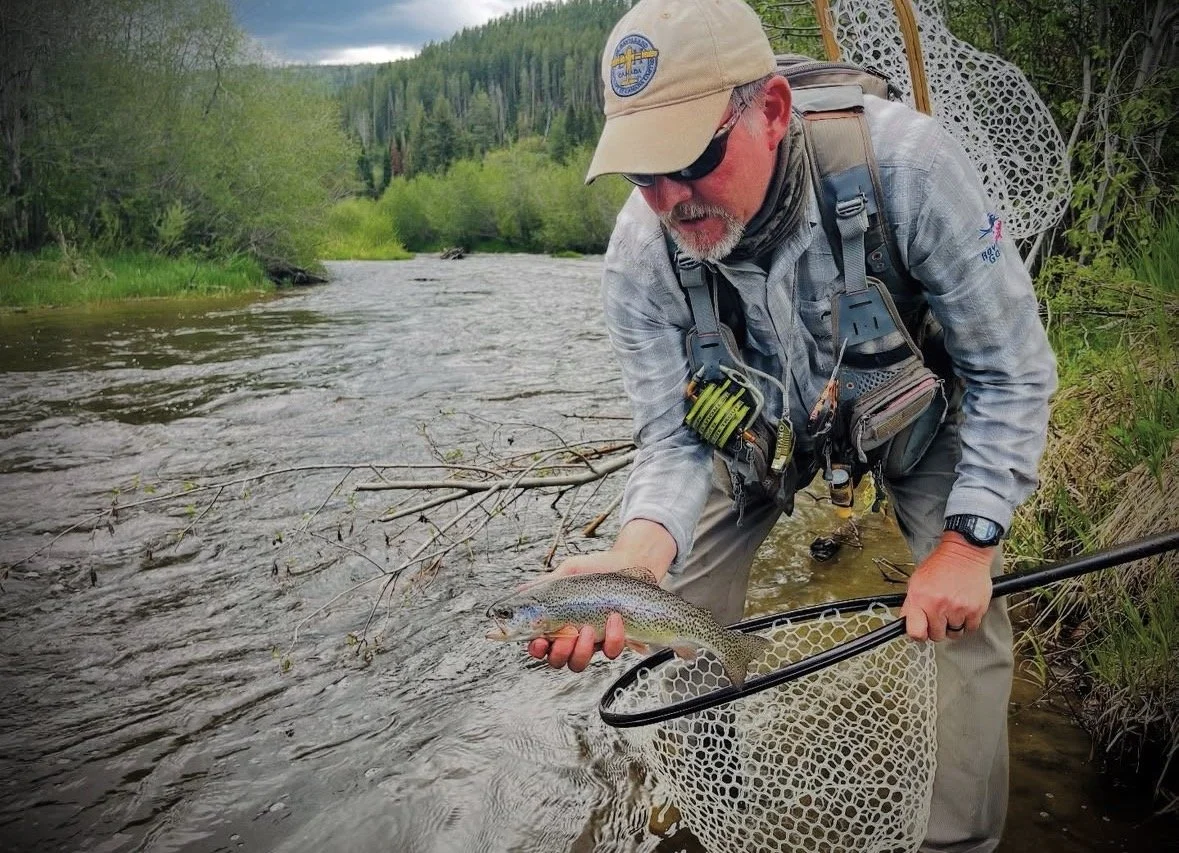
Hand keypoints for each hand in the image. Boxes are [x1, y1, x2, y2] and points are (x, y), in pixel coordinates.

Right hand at [527, 520, 674, 672]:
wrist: (629, 563)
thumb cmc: (596, 568)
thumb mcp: (568, 572)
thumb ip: (544, 585)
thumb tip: (518, 592)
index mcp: (556, 622)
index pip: (538, 645)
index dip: (535, 649)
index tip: (539, 641)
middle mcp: (571, 637)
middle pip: (556, 661)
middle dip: (559, 653)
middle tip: (567, 635)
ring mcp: (592, 641)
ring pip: (579, 664)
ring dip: (581, 651)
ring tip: (588, 629)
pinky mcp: (614, 641)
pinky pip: (610, 651)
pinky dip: (612, 637)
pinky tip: (614, 618)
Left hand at [900, 532, 993, 641]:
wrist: (964, 553)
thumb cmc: (939, 566)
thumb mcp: (916, 581)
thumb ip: (911, 604)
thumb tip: (907, 624)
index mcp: (920, 599)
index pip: (915, 632)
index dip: (918, 634)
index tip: (922, 630)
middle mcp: (938, 605)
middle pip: (936, 636)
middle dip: (937, 628)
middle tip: (940, 615)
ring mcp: (958, 609)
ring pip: (954, 633)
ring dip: (953, 625)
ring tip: (953, 609)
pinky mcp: (975, 610)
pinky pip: (970, 629)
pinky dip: (967, 622)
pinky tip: (964, 608)